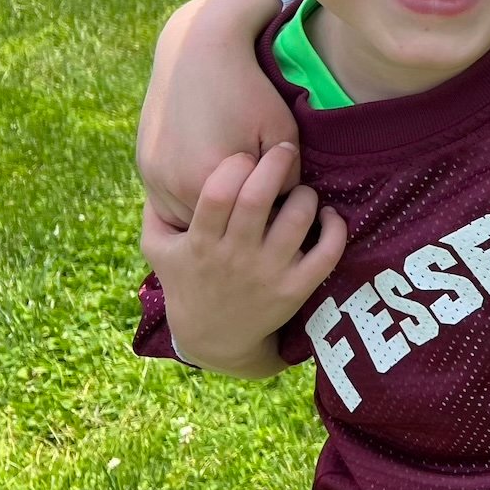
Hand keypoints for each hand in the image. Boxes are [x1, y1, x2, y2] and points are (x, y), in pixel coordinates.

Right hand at [138, 0, 296, 227]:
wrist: (198, 49)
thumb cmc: (249, 89)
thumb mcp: (281, 133)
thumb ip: (285, 179)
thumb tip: (282, 209)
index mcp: (209, 182)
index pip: (244, 224)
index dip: (263, 218)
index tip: (278, 206)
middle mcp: (173, 184)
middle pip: (213, 224)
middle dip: (235, 218)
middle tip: (256, 199)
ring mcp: (152, 175)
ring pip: (187, 215)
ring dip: (209, 211)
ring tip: (234, 189)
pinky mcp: (144, 163)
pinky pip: (167, 197)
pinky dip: (189, 195)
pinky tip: (210, 175)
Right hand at [141, 145, 345, 375]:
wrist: (215, 339)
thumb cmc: (188, 283)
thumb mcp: (159, 251)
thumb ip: (155, 212)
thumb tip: (158, 172)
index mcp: (201, 242)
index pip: (217, 194)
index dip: (234, 166)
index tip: (245, 156)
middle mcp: (235, 256)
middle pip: (258, 199)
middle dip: (275, 165)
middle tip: (285, 150)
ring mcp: (268, 273)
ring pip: (296, 220)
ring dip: (305, 195)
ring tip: (301, 191)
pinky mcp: (296, 289)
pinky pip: (327, 252)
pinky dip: (334, 227)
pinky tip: (327, 216)